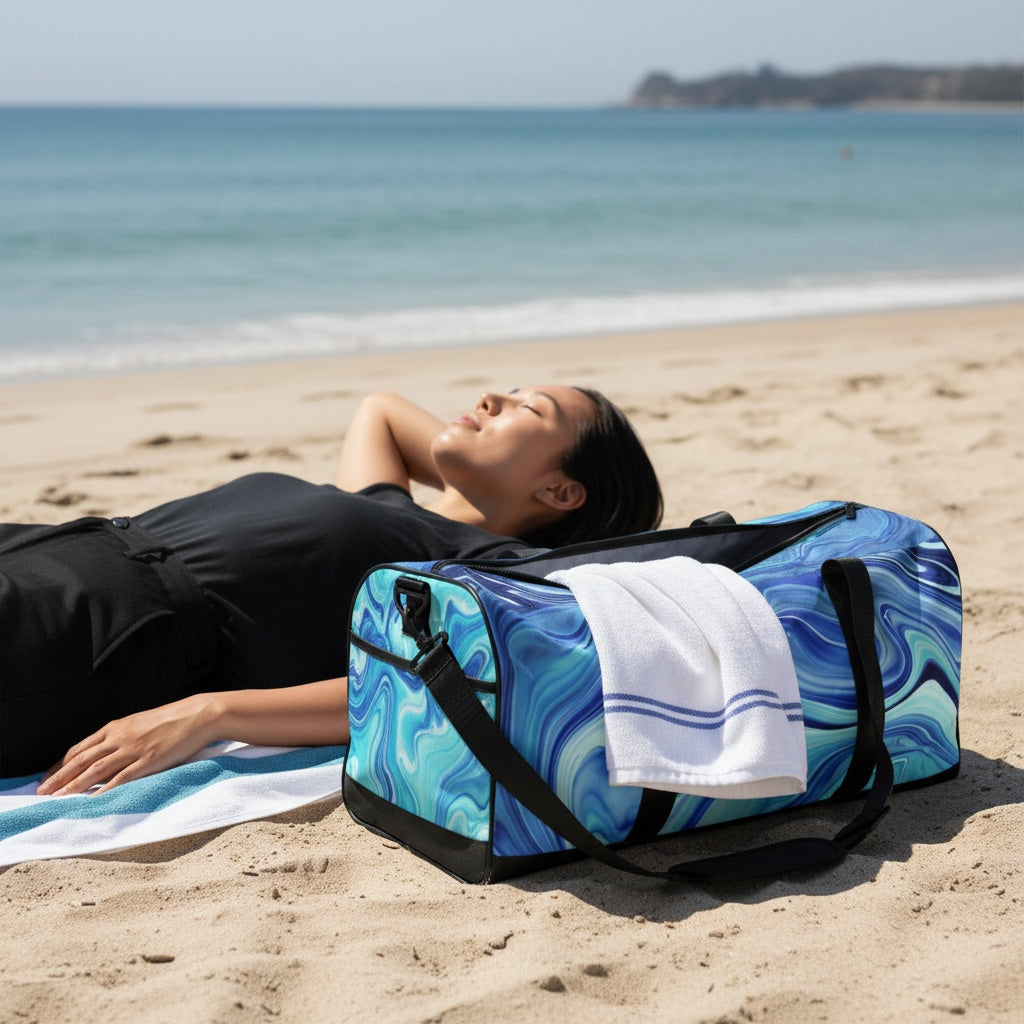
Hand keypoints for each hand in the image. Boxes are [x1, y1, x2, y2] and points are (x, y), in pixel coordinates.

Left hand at [37, 693, 221, 795]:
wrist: (198, 715)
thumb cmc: (173, 719)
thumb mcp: (141, 724)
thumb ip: (123, 737)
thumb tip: (108, 752)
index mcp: (117, 727)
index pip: (80, 748)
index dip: (62, 764)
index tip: (49, 776)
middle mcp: (119, 738)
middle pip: (81, 760)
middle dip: (59, 777)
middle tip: (42, 791)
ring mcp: (133, 750)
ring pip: (95, 770)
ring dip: (73, 786)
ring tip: (57, 798)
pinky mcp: (147, 761)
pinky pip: (120, 778)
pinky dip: (104, 790)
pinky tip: (92, 800)